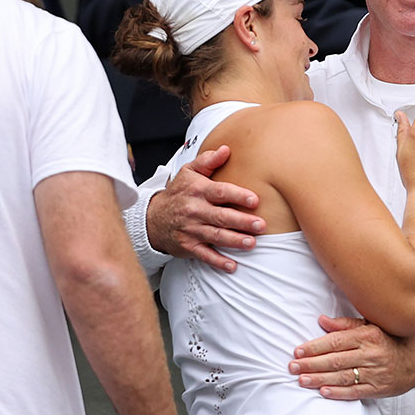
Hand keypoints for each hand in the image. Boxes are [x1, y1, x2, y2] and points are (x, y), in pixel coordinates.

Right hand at [146, 145, 266, 271]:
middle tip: (261, 225)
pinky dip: (218, 261)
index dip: (238, 196)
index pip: (220, 192)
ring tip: (251, 243)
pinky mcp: (188, 246)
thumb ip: (208, 161)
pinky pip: (204, 255)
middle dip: (242, 222)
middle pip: (221, 216)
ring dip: (234, 241)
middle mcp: (195, 210)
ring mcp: (191, 229)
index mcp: (198, 191)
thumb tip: (226, 149)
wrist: (153, 217)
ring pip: (216, 236)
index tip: (254, 200)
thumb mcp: (189, 172)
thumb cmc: (178, 193)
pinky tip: (232, 265)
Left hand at [288, 316, 414, 399]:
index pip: (336, 341)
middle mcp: (372, 354)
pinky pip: (355, 392)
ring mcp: (376, 373)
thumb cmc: (391, 341)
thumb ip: (346, 325)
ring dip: (319, 379)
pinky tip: (323, 391)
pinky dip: (338, 393)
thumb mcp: (371, 326)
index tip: (298, 350)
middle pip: (335, 360)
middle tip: (292, 367)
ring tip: (301, 380)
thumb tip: (322, 321)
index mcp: (368, 336)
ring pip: (342, 377)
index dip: (315, 346)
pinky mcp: (379, 389)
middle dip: (311, 364)